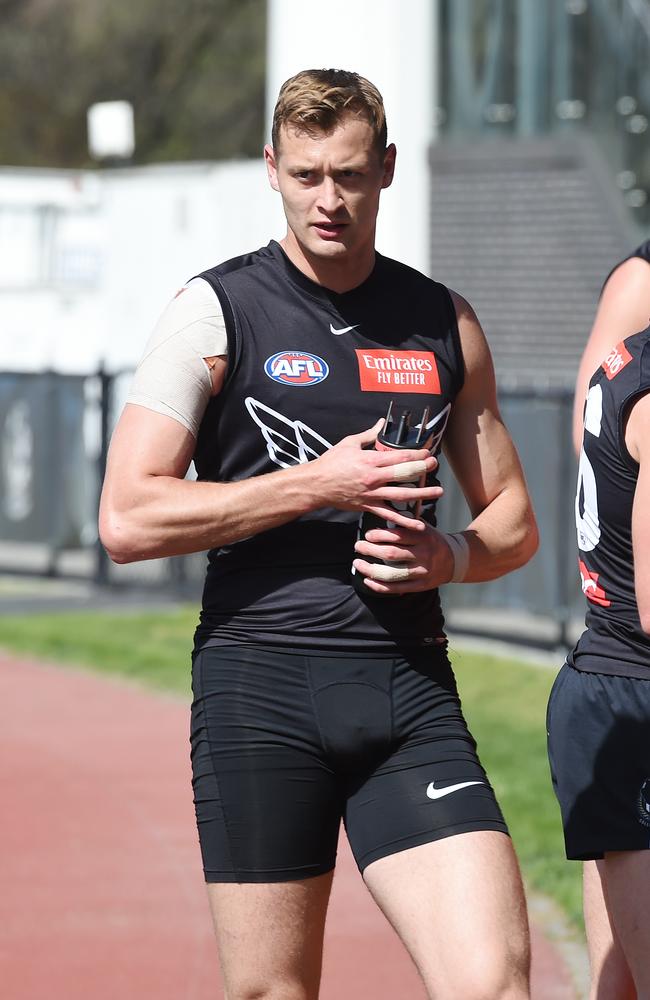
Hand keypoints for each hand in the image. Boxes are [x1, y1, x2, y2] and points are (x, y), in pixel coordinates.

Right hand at [310, 420, 441, 530]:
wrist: (316, 485)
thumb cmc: (330, 463)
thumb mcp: (349, 444)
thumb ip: (368, 435)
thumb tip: (381, 423)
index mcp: (370, 460)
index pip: (399, 456)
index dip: (416, 455)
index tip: (427, 452)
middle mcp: (373, 478)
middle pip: (404, 473)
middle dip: (422, 469)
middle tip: (435, 465)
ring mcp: (372, 494)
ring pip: (401, 495)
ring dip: (421, 494)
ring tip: (437, 492)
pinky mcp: (368, 507)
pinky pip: (389, 515)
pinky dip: (404, 521)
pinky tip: (418, 524)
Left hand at [352, 522, 454, 593]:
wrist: (455, 560)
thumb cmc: (432, 540)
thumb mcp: (424, 527)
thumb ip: (406, 522)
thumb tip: (383, 514)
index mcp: (423, 537)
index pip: (398, 535)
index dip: (380, 535)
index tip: (368, 535)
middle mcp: (423, 554)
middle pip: (392, 554)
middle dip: (370, 550)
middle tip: (358, 546)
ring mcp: (422, 572)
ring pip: (392, 574)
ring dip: (371, 569)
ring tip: (358, 564)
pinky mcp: (420, 585)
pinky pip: (397, 588)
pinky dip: (380, 586)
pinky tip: (367, 581)